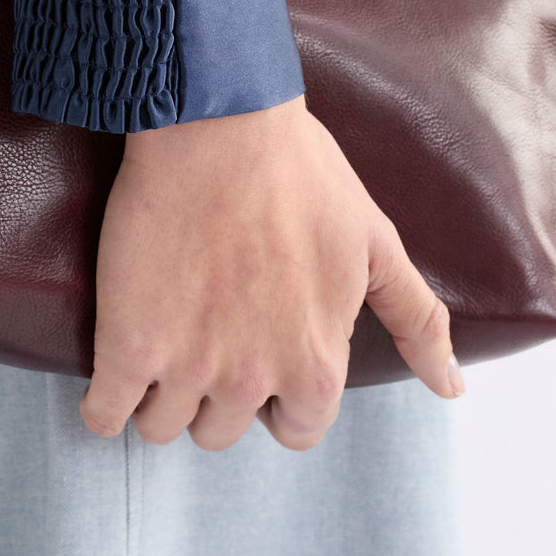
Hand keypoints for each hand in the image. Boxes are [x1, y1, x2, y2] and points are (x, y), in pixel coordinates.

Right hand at [79, 93, 464, 451]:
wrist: (217, 124)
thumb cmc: (299, 173)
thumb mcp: (376, 243)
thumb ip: (417, 320)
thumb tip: (452, 387)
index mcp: (316, 365)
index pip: (297, 429)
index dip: (277, 394)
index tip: (258, 349)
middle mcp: (252, 379)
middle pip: (222, 431)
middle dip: (215, 391)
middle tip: (206, 331)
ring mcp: (186, 367)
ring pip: (164, 427)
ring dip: (161, 396)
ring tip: (161, 339)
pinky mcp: (127, 345)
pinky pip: (102, 415)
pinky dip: (104, 405)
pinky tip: (114, 371)